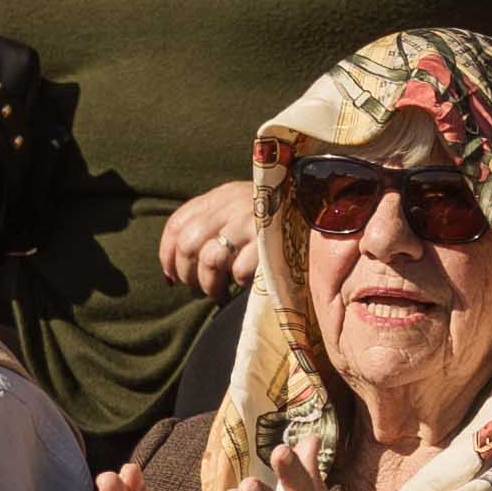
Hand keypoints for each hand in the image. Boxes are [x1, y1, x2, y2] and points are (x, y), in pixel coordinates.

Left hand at [158, 174, 269, 299]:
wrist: (325, 208)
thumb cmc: (279, 219)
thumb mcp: (242, 210)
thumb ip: (212, 226)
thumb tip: (174, 270)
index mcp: (222, 196)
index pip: (178, 223)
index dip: (167, 254)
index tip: (171, 277)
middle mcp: (233, 204)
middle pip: (188, 244)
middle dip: (188, 274)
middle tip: (198, 290)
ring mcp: (253, 223)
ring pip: (210, 260)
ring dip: (209, 285)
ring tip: (219, 294)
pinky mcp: (271, 243)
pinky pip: (240, 271)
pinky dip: (238, 284)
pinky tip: (243, 287)